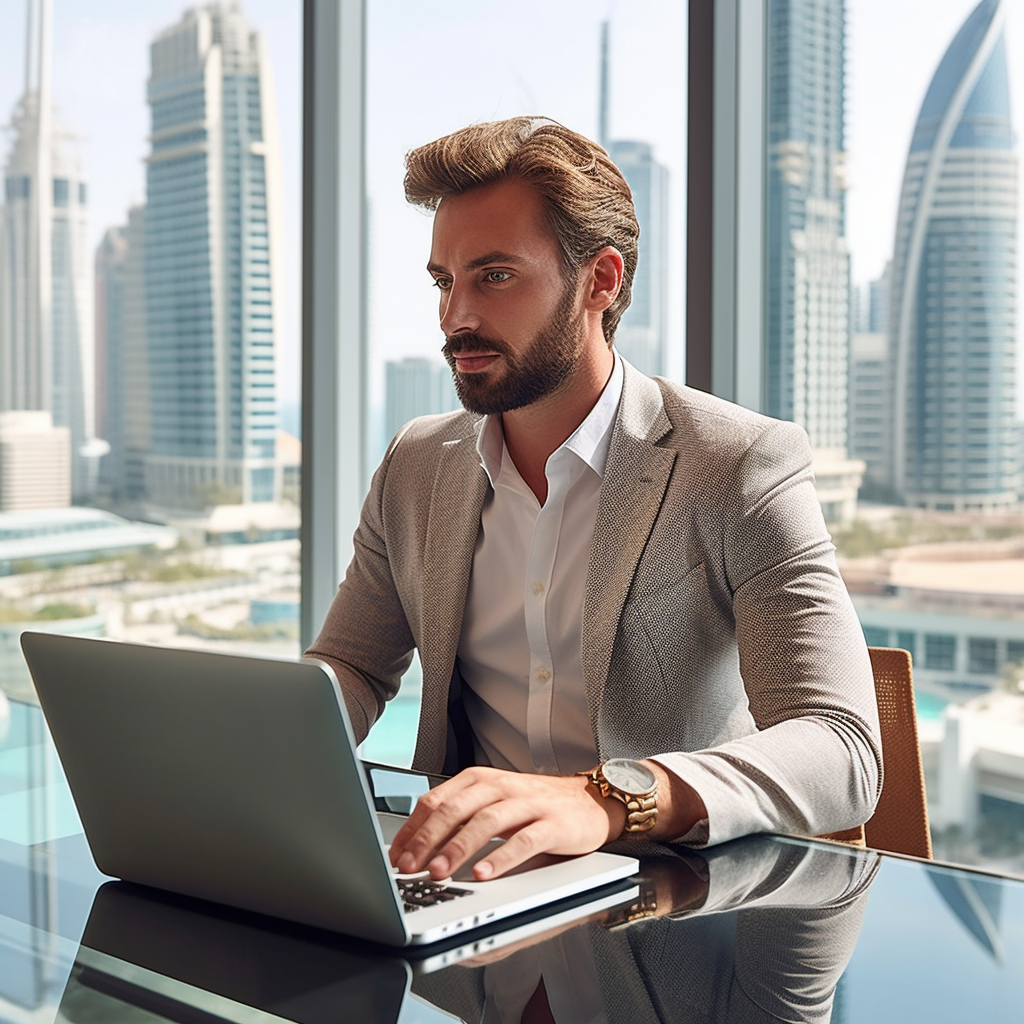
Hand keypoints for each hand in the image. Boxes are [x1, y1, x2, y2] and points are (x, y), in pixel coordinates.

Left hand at [388, 766, 625, 880]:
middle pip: (456, 809)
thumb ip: (460, 817)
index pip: (437, 799)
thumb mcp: (493, 803)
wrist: (590, 802)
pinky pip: (524, 840)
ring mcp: (528, 803)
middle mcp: (501, 786)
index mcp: (480, 779)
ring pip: (486, 822)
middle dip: (428, 839)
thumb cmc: (535, 806)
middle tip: (409, 866)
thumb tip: (416, 845)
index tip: (396, 855)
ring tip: (439, 872)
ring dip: (458, 848)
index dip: (413, 828)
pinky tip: (484, 874)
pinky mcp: (553, 823)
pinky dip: (502, 857)